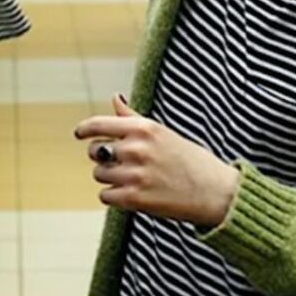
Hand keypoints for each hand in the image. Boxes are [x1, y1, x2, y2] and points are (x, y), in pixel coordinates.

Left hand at [74, 96, 239, 228]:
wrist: (215, 191)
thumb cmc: (190, 159)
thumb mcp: (163, 132)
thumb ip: (133, 118)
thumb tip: (115, 97)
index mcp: (144, 128)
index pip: (97, 125)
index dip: (84, 130)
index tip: (80, 134)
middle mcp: (136, 149)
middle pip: (95, 152)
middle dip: (104, 158)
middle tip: (123, 163)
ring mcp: (134, 174)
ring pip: (99, 175)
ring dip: (111, 178)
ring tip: (135, 179)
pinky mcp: (134, 199)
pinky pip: (105, 195)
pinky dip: (115, 196)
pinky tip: (134, 193)